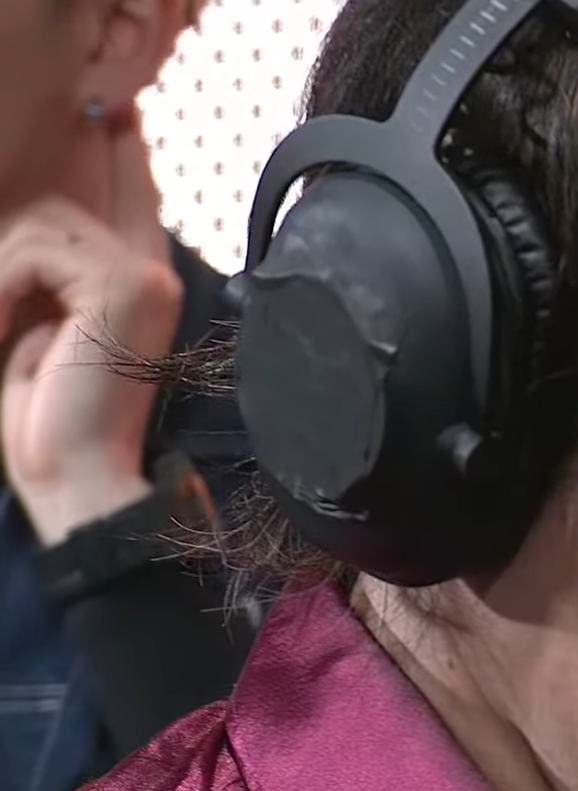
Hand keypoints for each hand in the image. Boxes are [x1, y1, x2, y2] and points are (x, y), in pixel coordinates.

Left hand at [0, 109, 181, 544]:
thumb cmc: (48, 421)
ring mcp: (146, 274)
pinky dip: (1, 287)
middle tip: (15, 286)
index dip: (120, 153)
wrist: (78, 478)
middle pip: (64, 201)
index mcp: (141, 287)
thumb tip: (36, 223)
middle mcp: (154, 271)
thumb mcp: (36, 329)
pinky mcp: (127, 283)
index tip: (112, 116)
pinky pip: (35, 248)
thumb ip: (49, 274)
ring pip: (40, 220)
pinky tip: (5, 330)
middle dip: (18, 236)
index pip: (131, 196)